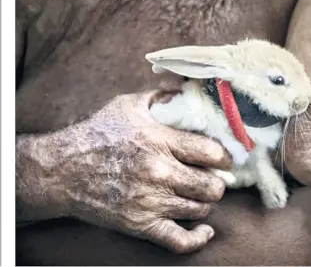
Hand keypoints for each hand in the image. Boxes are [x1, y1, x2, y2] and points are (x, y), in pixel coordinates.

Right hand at [34, 91, 230, 252]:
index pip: (210, 152)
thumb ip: (161, 97)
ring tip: (200, 194)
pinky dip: (197, 239)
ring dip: (205, 203)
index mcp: (159, 140)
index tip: (225, 157)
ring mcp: (150, 201)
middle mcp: (159, 172)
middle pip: (210, 186)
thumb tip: (186, 92)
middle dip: (218, 182)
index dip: (225, 156)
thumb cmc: (98, 132)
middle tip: (215, 177)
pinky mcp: (140, 225)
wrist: (64, 169)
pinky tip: (203, 230)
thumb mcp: (129, 104)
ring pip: (199, 210)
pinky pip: (179, 241)